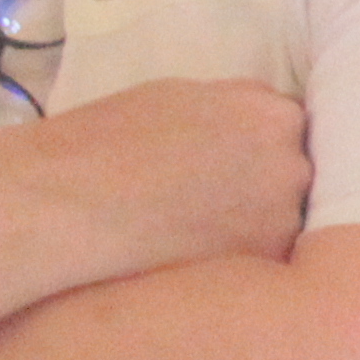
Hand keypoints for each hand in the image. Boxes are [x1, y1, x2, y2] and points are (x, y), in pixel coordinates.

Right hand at [0, 78, 308, 274]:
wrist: (63, 203)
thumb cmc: (106, 142)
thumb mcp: (179, 97)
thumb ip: (233, 109)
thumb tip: (257, 121)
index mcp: (271, 113)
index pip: (290, 128)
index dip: (261, 146)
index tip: (235, 161)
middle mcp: (292, 162)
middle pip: (296, 173)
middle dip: (265, 183)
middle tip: (214, 197)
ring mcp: (283, 217)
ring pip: (284, 218)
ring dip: (257, 223)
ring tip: (200, 229)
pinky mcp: (262, 262)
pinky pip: (267, 257)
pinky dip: (241, 256)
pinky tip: (201, 255)